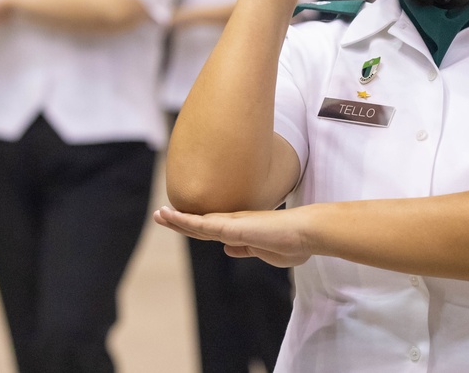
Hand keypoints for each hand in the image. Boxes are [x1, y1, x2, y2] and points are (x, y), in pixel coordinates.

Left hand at [154, 205, 311, 266]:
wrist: (308, 233)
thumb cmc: (295, 243)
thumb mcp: (266, 253)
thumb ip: (246, 250)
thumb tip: (227, 249)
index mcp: (243, 231)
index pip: (213, 230)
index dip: (196, 227)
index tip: (181, 222)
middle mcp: (236, 223)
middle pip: (201, 223)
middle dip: (180, 220)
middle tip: (162, 214)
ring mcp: (234, 224)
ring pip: (198, 222)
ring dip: (177, 219)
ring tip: (160, 215)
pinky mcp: (234, 227)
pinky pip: (204, 225)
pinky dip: (186, 221)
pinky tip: (172, 217)